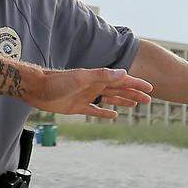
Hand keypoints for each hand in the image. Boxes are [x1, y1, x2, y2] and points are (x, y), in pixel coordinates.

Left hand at [24, 68, 153, 118]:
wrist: (37, 88)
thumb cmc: (57, 81)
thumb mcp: (81, 77)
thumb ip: (101, 75)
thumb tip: (123, 72)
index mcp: (98, 78)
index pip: (122, 80)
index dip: (136, 84)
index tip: (150, 88)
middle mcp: (94, 86)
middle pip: (119, 90)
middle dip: (134, 93)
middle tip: (148, 100)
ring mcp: (87, 96)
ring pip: (110, 99)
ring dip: (123, 101)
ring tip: (135, 105)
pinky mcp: (78, 106)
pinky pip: (96, 110)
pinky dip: (105, 112)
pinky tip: (114, 115)